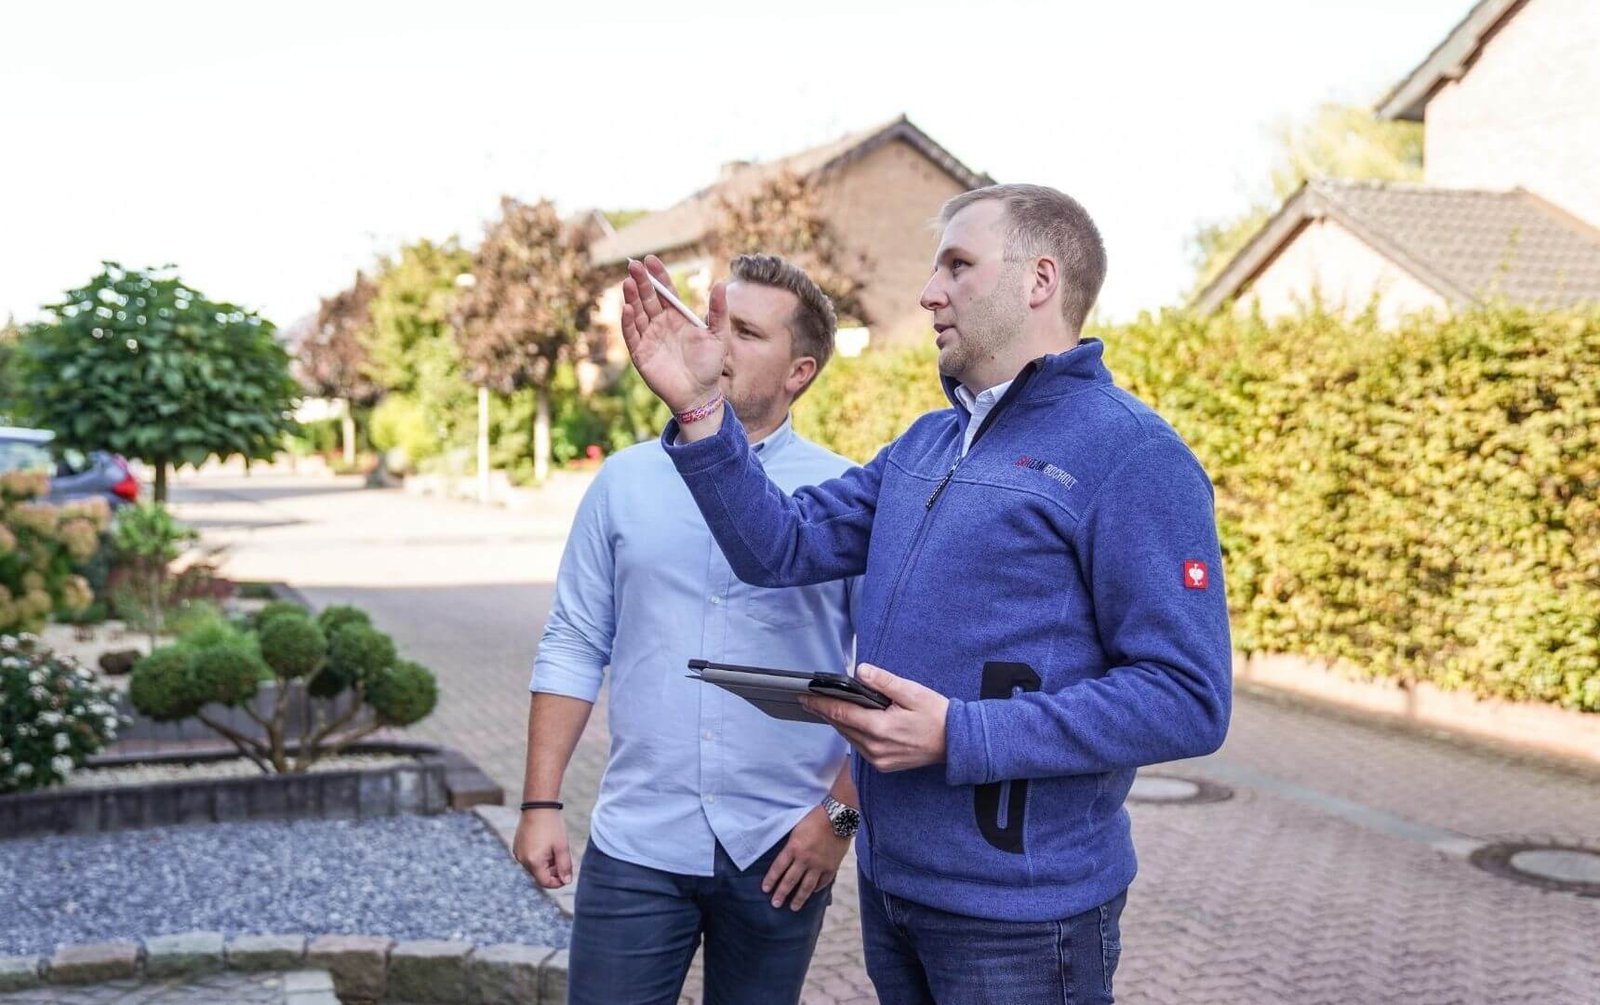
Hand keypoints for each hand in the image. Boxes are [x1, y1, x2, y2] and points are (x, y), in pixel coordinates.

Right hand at [512, 809, 572, 888]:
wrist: (538, 806)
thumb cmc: (552, 826)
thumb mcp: (562, 847)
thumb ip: (565, 866)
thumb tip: (567, 881)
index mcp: (534, 862)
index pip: (545, 882)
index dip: (558, 882)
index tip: (567, 874)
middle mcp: (522, 860)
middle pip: (539, 875)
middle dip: (553, 871)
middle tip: (563, 858)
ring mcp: (518, 853)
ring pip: (534, 867)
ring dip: (546, 864)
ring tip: (554, 849)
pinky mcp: (517, 846)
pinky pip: (528, 858)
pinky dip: (538, 857)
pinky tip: (546, 844)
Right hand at [620, 255, 728, 413]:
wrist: (700, 394)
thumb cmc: (710, 365)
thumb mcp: (720, 336)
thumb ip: (719, 311)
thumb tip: (720, 284)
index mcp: (677, 316)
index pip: (665, 291)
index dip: (658, 276)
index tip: (650, 259)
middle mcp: (660, 324)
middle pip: (648, 298)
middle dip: (641, 282)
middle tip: (634, 265)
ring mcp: (649, 337)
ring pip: (637, 313)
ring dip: (632, 298)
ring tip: (628, 282)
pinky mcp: (641, 354)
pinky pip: (632, 335)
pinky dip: (628, 322)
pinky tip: (627, 308)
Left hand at [761, 805, 849, 910]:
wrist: (838, 816)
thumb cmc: (815, 818)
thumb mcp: (797, 829)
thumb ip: (791, 845)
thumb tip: (785, 859)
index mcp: (794, 847)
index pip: (778, 867)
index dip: (771, 879)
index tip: (765, 889)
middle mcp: (805, 859)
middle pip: (790, 880)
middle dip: (781, 893)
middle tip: (775, 904)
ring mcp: (819, 865)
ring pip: (807, 886)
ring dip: (799, 898)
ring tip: (793, 907)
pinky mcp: (832, 866)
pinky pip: (823, 881)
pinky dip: (817, 888)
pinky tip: (812, 893)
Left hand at [800, 663, 949, 771]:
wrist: (956, 743)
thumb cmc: (936, 715)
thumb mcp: (912, 692)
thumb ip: (884, 682)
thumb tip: (861, 671)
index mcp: (880, 728)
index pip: (841, 712)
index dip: (820, 703)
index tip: (804, 696)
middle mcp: (875, 747)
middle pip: (841, 726)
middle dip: (824, 711)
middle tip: (808, 699)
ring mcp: (879, 759)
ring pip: (849, 737)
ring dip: (837, 722)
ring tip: (824, 707)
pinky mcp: (884, 765)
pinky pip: (859, 747)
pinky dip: (851, 733)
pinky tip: (849, 722)